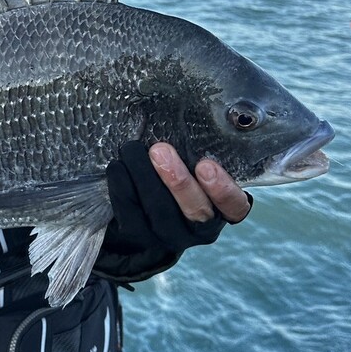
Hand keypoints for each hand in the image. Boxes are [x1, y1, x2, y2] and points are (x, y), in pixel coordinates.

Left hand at [104, 141, 251, 255]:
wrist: (144, 211)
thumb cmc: (179, 175)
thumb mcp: (194, 164)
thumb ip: (196, 152)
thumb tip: (184, 113)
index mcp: (222, 209)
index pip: (234, 206)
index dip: (222, 189)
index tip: (206, 165)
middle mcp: (201, 228)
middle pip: (194, 210)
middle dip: (177, 180)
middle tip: (160, 150)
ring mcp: (171, 236)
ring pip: (161, 213)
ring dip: (145, 178)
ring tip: (132, 150)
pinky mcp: (142, 238)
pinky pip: (131, 216)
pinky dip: (122, 188)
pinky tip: (117, 166)